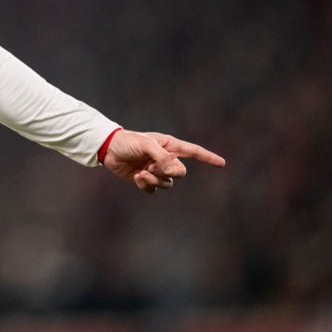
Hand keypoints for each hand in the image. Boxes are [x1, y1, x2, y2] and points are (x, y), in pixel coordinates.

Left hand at [102, 130, 224, 193]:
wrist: (109, 149)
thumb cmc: (128, 141)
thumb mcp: (146, 144)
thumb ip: (162, 157)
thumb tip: (174, 172)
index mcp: (169, 146)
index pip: (193, 152)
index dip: (208, 158)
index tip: (222, 163)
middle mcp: (165, 159)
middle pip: (180, 173)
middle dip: (168, 172)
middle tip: (151, 166)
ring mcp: (156, 170)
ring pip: (167, 183)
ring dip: (155, 179)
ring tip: (142, 171)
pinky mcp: (145, 179)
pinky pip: (153, 189)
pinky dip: (146, 185)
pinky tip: (137, 177)